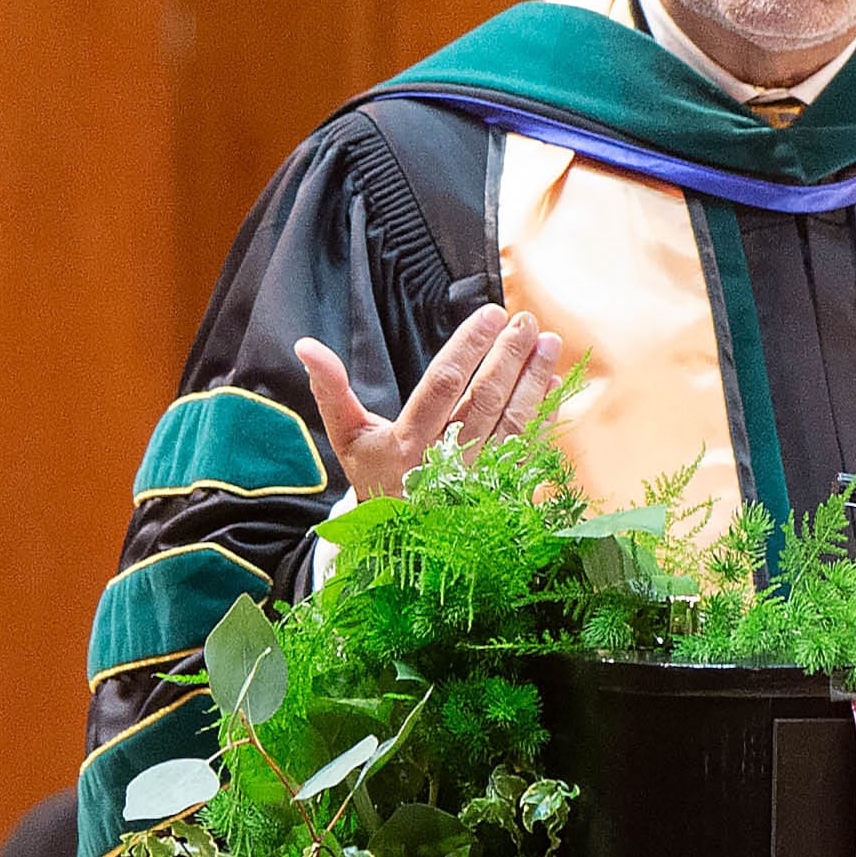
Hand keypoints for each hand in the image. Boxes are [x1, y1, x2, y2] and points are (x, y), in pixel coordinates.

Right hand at [297, 306, 565, 502]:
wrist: (398, 541)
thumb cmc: (373, 476)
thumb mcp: (347, 437)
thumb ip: (331, 390)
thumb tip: (306, 345)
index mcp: (405, 446)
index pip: (442, 386)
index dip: (468, 348)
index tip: (489, 314)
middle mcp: (444, 463)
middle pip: (484, 401)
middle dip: (508, 356)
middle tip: (525, 321)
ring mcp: (477, 480)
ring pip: (512, 423)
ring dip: (532, 380)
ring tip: (547, 342)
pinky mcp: (499, 491)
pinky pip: (527, 448)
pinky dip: (542, 415)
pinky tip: (550, 384)